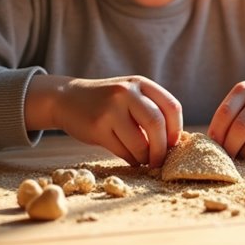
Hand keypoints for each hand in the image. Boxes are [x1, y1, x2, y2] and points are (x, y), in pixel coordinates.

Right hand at [28, 75, 182, 166]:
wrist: (68, 99)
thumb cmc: (107, 102)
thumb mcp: (130, 95)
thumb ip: (151, 110)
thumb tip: (174, 143)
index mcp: (140, 83)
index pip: (171, 107)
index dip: (176, 130)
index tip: (173, 144)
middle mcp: (126, 92)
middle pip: (157, 124)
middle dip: (162, 148)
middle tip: (160, 160)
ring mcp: (111, 109)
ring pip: (140, 142)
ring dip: (145, 158)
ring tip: (143, 160)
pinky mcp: (98, 127)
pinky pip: (122, 150)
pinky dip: (131, 159)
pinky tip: (130, 158)